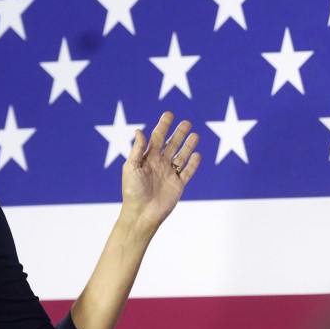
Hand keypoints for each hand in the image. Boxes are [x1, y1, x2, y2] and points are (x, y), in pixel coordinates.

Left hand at [121, 112, 199, 230]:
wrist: (141, 214)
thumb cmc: (132, 191)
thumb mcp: (131, 167)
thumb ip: (137, 149)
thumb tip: (140, 129)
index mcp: (148, 158)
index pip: (157, 138)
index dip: (163, 126)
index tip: (169, 114)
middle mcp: (159, 164)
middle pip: (172, 144)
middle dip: (179, 133)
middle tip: (186, 122)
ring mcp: (169, 174)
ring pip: (181, 156)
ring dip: (188, 146)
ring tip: (195, 135)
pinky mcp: (178, 185)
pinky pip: (187, 172)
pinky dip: (193, 163)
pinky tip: (198, 155)